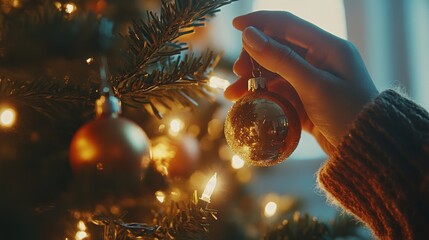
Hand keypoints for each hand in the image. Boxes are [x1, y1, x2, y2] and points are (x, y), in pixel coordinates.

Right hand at [224, 11, 378, 154]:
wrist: (367, 149)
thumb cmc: (348, 113)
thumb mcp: (313, 85)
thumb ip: (280, 59)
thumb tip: (250, 35)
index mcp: (328, 47)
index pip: (287, 24)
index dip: (260, 22)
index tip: (235, 25)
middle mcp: (319, 59)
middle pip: (278, 48)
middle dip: (254, 58)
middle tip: (237, 72)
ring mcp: (312, 79)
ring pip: (275, 72)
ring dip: (254, 80)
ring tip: (233, 94)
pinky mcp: (306, 99)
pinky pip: (279, 90)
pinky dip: (263, 95)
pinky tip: (248, 102)